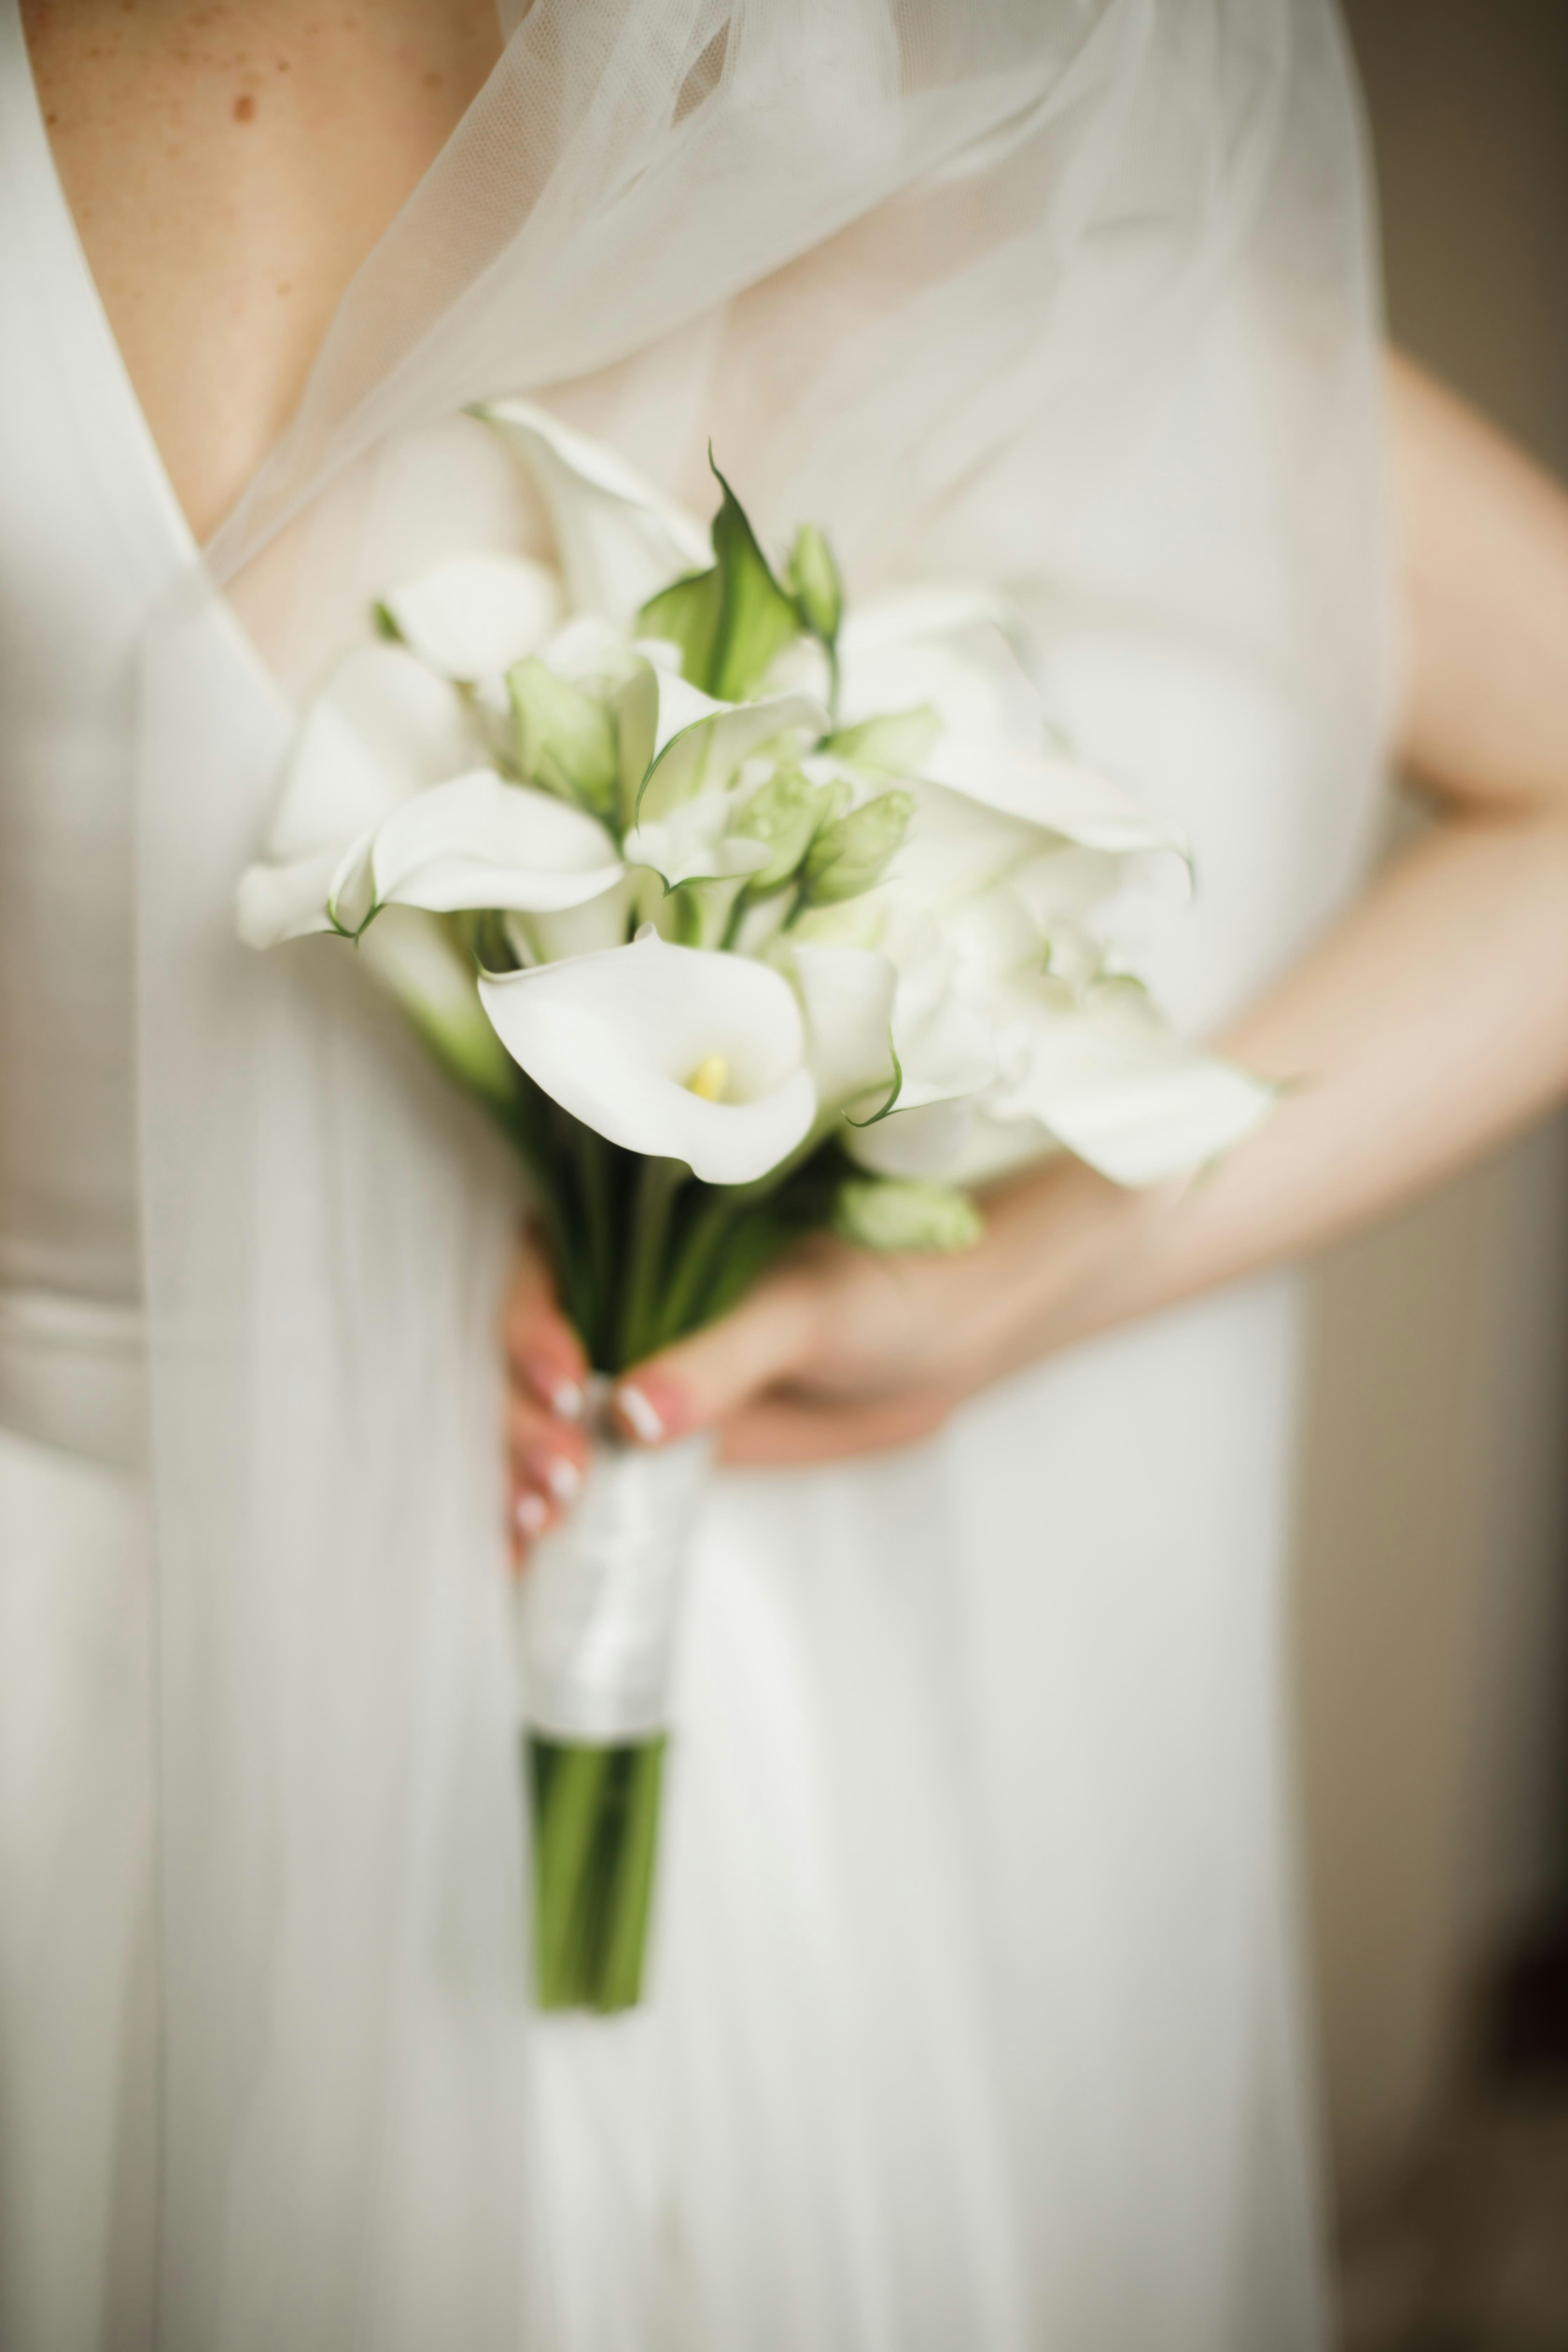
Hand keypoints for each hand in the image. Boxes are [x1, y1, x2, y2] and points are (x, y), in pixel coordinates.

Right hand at [503, 1156, 1139, 1551]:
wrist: (945, 1344)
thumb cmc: (885, 1290)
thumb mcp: (802, 1314)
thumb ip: (720, 1357)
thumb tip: (632, 1414)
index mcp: (635, 1235)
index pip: (545, 1277)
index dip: (534, 1333)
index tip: (571, 1387)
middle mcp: (617, 1300)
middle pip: (529, 1364)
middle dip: (526, 1422)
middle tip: (560, 1481)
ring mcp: (632, 1372)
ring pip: (546, 1424)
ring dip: (524, 1473)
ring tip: (538, 1526)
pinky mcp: (658, 1439)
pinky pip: (589, 1474)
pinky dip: (552, 1516)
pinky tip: (530, 1558)